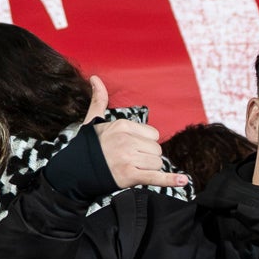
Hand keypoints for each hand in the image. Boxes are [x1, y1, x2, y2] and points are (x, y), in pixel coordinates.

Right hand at [82, 77, 191, 191]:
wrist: (75, 171)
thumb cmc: (88, 147)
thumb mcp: (92, 121)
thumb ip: (99, 100)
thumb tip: (95, 78)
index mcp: (121, 125)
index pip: (153, 134)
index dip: (145, 143)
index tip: (131, 147)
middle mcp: (126, 140)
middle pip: (157, 149)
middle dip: (147, 157)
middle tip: (130, 160)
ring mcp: (128, 158)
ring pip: (157, 163)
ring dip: (148, 169)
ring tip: (131, 168)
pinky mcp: (130, 176)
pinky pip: (156, 177)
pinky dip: (170, 180)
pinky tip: (182, 180)